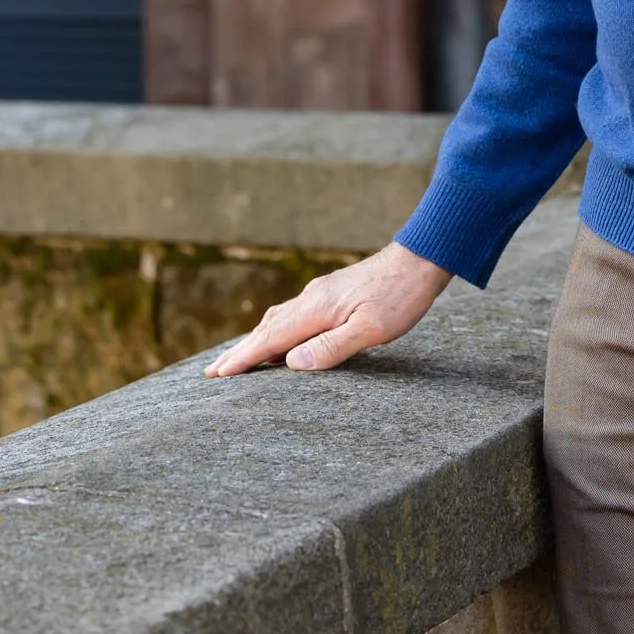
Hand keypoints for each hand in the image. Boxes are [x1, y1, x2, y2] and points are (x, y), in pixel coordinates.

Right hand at [205, 241, 451, 376]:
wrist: (420, 259)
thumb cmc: (401, 296)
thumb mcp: (372, 329)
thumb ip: (332, 347)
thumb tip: (290, 364)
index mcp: (317, 309)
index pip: (271, 339)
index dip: (244, 358)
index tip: (218, 374)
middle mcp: (312, 299)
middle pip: (267, 328)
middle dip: (240, 352)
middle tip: (213, 372)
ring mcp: (321, 293)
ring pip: (278, 319)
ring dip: (256, 339)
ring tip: (238, 358)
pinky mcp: (332, 293)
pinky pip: (293, 314)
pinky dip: (275, 329)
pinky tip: (280, 337)